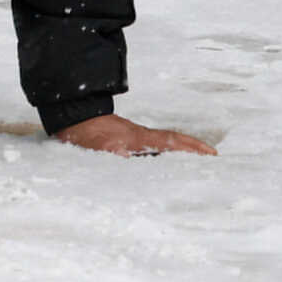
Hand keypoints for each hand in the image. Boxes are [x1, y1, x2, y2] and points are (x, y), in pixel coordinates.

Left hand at [53, 114, 216, 157]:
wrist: (68, 114)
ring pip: (163, 142)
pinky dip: (165, 150)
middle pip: (173, 141)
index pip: (172, 142)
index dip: (192, 148)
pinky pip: (152, 144)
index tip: (212, 154)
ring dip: (181, 150)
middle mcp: (140, 135)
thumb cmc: (83, 133)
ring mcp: (132, 135)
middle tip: (213, 156)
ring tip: (197, 160)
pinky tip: (165, 159)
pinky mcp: (124, 138)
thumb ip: (119, 159)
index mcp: (138, 138)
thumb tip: (136, 166)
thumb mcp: (100, 150)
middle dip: (194, 148)